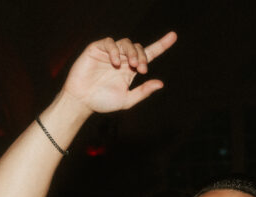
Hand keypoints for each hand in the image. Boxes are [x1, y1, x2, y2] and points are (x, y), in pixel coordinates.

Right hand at [62, 32, 176, 115]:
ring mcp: (110, 53)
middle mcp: (122, 59)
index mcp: (131, 69)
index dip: (162, 44)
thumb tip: (160, 84)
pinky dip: (115, 50)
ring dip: (131, 52)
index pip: (149, 53)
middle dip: (142, 56)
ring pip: (126, 43)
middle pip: (138, 48)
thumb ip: (143, 92)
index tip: (174, 36)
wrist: (82, 101)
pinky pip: (110, 42)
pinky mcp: (97, 49)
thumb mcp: (127, 100)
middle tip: (141, 69)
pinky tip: (115, 62)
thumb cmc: (103, 102)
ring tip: (130, 66)